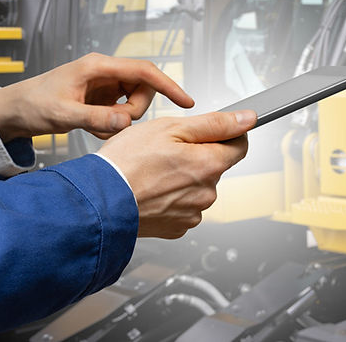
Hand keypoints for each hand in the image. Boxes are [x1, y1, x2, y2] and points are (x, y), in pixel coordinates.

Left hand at [0, 53, 193, 140]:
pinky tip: (92, 128)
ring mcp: (103, 86)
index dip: (168, 85)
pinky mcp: (100, 98)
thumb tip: (126, 121)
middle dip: (133, 112)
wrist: (14, 111)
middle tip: (112, 124)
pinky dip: (112, 124)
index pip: (143, 71)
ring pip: (133, 103)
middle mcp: (104, 72)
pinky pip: (120, 113)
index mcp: (98, 66)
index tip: (186, 101)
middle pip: (142, 89)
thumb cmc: (33, 104)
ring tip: (96, 127)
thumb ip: (96, 118)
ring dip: (121, 120)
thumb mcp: (64, 114)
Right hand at [98, 110, 255, 238]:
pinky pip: (182, 206)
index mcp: (209, 165)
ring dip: (182, 178)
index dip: (228, 133)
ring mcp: (192, 213)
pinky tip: (152, 190)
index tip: (213, 130)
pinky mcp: (177, 227)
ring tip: (153, 172)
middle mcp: (207, 193)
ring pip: (197, 187)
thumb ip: (214, 123)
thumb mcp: (170, 127)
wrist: (99, 202)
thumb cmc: (127, 163)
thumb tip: (246, 119)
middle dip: (197, 156)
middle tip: (166, 150)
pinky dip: (171, 197)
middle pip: (214, 166)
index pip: (239, 146)